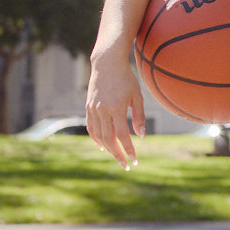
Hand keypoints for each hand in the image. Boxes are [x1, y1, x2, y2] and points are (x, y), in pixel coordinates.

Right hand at [86, 53, 145, 170]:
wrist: (107, 63)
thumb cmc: (126, 78)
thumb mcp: (137, 95)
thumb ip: (139, 116)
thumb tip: (141, 136)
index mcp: (116, 108)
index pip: (122, 135)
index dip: (128, 149)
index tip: (134, 160)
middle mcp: (102, 110)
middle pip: (109, 139)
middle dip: (118, 154)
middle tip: (126, 165)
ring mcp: (93, 109)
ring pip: (99, 136)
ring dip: (108, 149)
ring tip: (117, 156)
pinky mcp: (88, 107)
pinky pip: (91, 127)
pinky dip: (96, 139)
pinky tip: (103, 146)